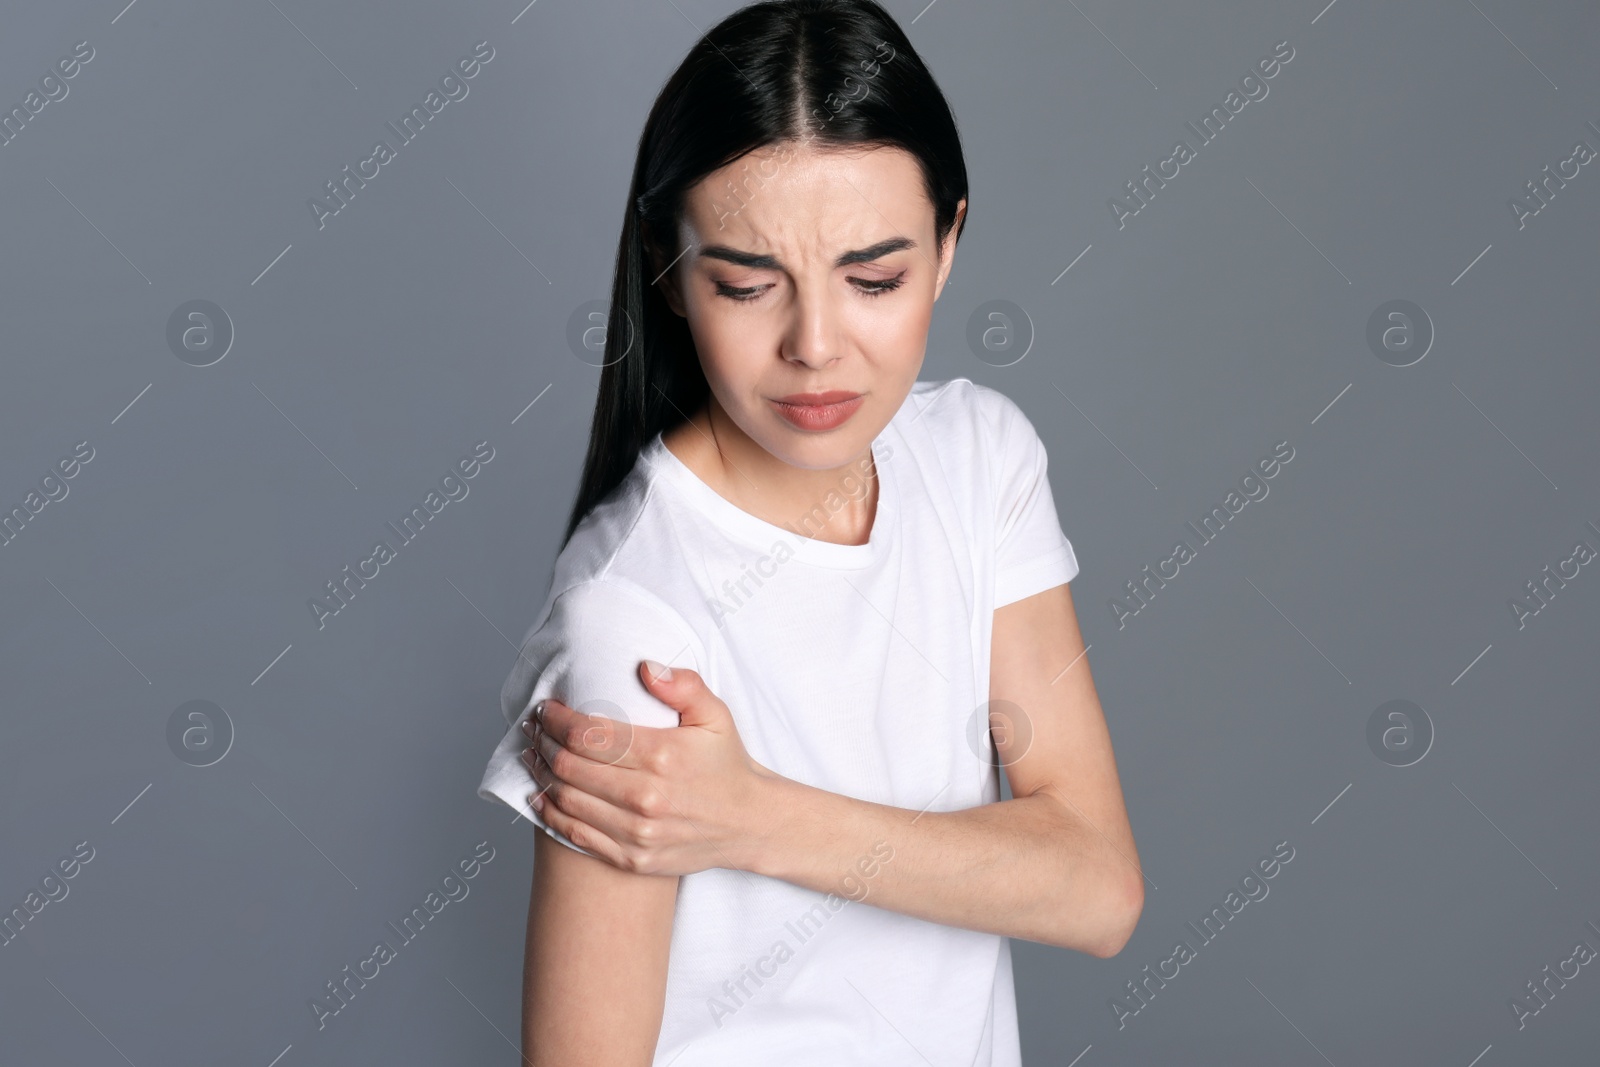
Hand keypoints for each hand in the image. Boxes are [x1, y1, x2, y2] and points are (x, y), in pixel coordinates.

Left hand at [520, 660, 777, 875]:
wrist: (749, 824)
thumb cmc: (726, 765)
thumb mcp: (716, 716)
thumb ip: (684, 687)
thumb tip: (645, 668)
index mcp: (663, 757)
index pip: (588, 734)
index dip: (557, 719)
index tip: (546, 708)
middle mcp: (646, 798)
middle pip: (569, 767)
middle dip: (543, 742)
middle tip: (534, 728)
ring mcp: (637, 833)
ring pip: (566, 801)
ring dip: (541, 774)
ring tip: (533, 754)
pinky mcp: (632, 858)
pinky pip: (576, 835)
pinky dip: (550, 813)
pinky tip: (541, 795)